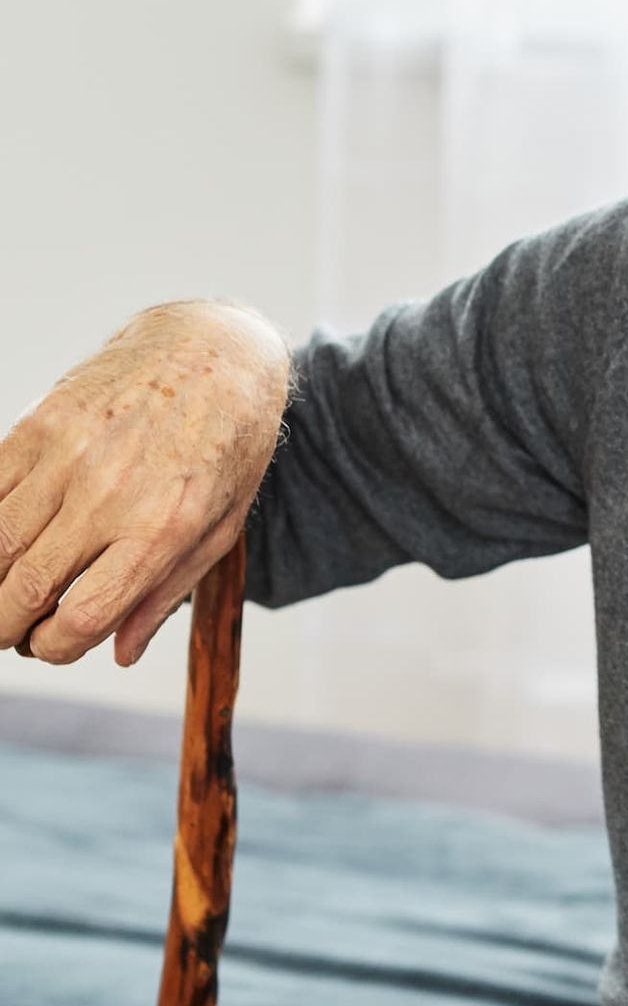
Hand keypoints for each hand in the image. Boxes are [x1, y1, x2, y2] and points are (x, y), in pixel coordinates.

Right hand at [0, 302, 289, 665]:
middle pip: (25, 588)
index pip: (83, 616)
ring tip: (1, 596)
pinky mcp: (39, 424)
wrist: (214, 352)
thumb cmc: (227, 445)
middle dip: (5, 628)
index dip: (55, 647)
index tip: (52, 645)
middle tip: (11, 633)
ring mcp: (69, 457)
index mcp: (163, 530)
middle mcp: (110, 496)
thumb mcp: (221, 526)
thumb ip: (166, 593)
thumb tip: (118, 653)